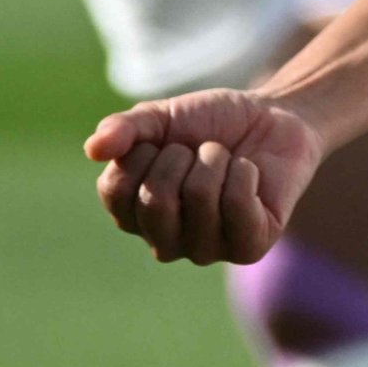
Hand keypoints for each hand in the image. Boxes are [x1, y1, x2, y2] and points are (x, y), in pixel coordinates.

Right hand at [85, 90, 321, 264]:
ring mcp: (205, 250)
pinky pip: (238, 208)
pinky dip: (246, 175)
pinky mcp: (248, 248)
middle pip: (155, 201)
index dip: (143, 151)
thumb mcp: (163, 116)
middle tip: (203, 149)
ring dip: (218, 161)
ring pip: (199, 199)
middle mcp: (165, 241)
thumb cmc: (212, 123)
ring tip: (230, 159)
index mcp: (134, 214)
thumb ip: (125, 128)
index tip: (167, 141)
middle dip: (182, 157)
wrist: (274, 118)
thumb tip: (93, 149)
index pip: (115, 189)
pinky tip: (252, 173)